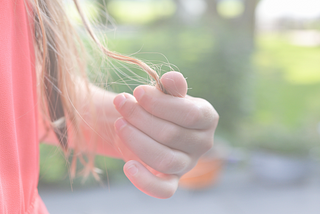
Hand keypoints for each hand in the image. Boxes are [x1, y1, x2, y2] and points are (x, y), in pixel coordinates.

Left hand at [113, 71, 217, 197]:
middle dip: (140, 117)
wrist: (150, 125)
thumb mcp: (167, 93)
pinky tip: (128, 166)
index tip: (137, 92)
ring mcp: (187, 164)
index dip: (160, 104)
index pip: (189, 114)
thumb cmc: (160, 106)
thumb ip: (172, 87)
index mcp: (207, 118)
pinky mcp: (172, 181)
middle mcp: (202, 143)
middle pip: (171, 134)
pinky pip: (164, 190)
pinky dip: (145, 181)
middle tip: (121, 103)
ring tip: (120, 124)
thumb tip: (171, 78)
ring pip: (165, 159)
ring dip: (137, 140)